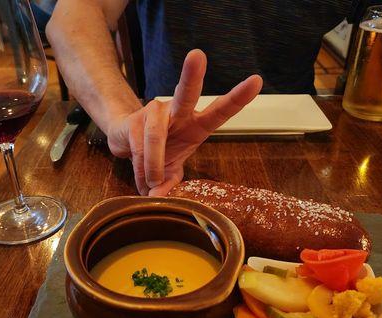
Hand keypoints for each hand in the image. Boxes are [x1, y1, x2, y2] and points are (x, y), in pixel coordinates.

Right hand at [106, 49, 262, 195]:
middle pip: (185, 94)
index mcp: (196, 124)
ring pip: (155, 135)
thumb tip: (160, 198)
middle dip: (191, 76)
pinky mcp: (133, 120)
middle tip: (197, 56)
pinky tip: (142, 180)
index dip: (237, 98)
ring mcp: (154, 113)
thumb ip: (171, 183)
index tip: (256, 81)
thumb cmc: (158, 153)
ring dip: (154, 164)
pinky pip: (139, 147)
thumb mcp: (171, 171)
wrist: (126, 141)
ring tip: (152, 184)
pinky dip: (140, 169)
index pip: (219, 110)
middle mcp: (177, 112)